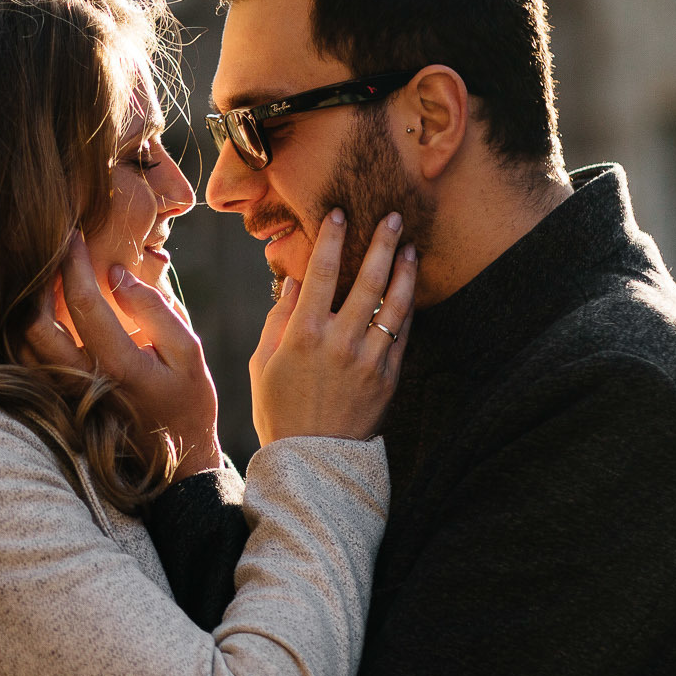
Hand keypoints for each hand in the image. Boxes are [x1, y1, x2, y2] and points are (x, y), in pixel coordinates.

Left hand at [18, 232, 220, 478]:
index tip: (72, 233)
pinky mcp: (58, 403)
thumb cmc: (188, 400)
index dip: (74, 262)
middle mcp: (84, 382)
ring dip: (27, 307)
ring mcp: (66, 397)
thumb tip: (119, 272)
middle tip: (47, 250)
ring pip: (25, 346)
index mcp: (121, 366)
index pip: (84, 302)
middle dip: (38, 280)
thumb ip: (156, 310)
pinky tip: (39, 309)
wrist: (176, 463)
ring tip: (41, 276)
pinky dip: (27, 333)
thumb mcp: (189, 353)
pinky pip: (29, 364)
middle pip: (37, 325)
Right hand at [252, 210, 416, 442]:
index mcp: (303, 335)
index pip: (322, 272)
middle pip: (368, 279)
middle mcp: (340, 342)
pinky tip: (409, 290)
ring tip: (410, 248)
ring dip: (405, 271)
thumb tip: (296, 281)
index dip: (333, 238)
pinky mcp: (388, 377)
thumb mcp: (264, 364)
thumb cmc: (278, 410)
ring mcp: (369, 360)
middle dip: (382, 242)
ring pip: (394, 304)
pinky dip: (407, 308)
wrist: (311, 461)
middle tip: (394, 217)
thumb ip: (279, 319)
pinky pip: (403, 334)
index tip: (340, 214)